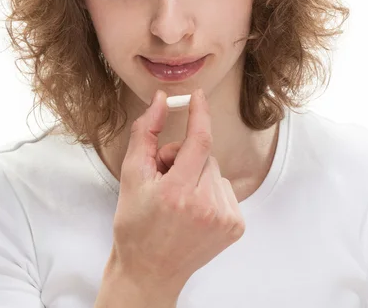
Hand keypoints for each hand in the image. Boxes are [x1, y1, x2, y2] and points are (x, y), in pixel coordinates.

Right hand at [108, 88, 245, 292]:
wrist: (149, 271)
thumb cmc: (135, 225)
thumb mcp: (131, 176)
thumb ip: (146, 133)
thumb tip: (162, 101)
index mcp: (177, 193)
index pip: (199, 140)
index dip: (200, 113)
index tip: (198, 96)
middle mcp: (206, 207)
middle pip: (205, 155)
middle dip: (185, 157)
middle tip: (165, 179)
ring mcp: (224, 219)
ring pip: (215, 171)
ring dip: (198, 175)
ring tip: (179, 199)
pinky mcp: (235, 226)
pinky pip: (225, 189)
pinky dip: (210, 192)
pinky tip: (194, 211)